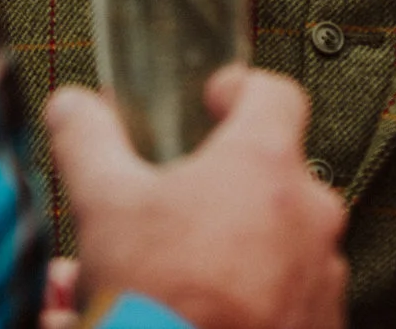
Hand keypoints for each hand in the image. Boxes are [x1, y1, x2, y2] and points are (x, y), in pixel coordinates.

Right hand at [49, 68, 346, 328]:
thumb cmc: (156, 297)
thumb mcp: (104, 207)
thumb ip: (88, 141)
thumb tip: (71, 105)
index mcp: (264, 163)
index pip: (277, 92)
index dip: (241, 89)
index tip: (215, 101)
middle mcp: (310, 212)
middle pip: (277, 171)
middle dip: (231, 182)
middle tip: (184, 204)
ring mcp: (324, 272)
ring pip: (287, 236)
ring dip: (247, 240)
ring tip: (192, 268)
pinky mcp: (325, 321)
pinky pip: (296, 290)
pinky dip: (262, 291)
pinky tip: (216, 307)